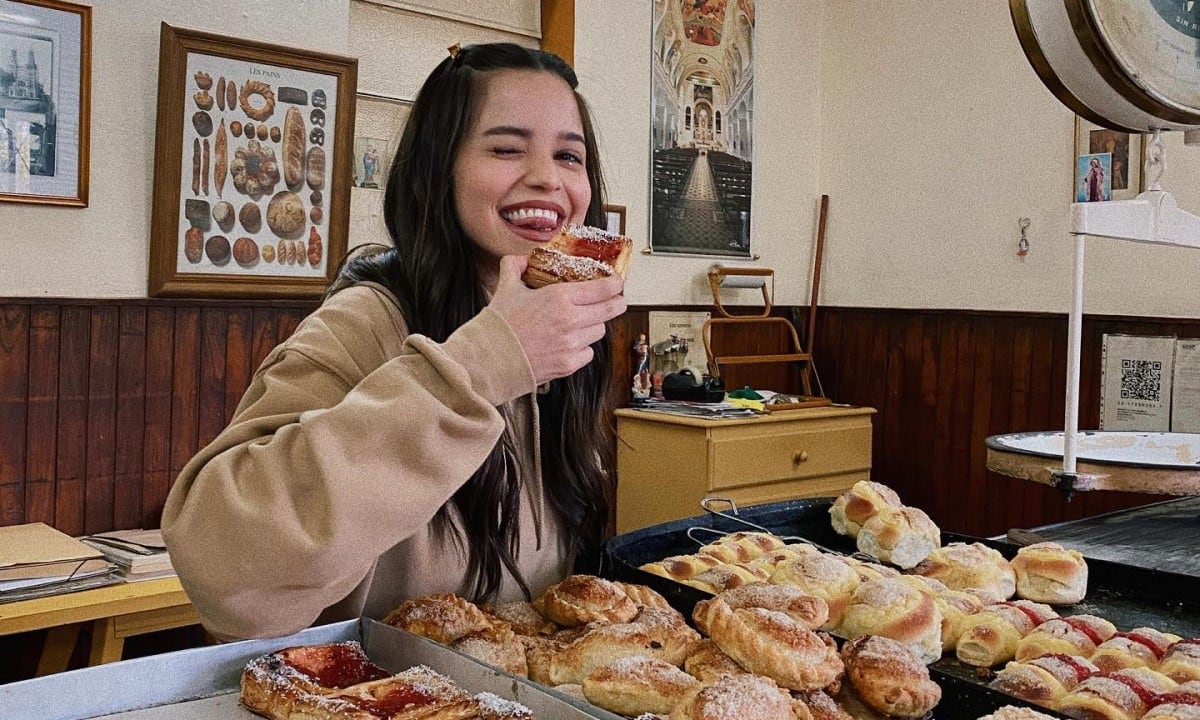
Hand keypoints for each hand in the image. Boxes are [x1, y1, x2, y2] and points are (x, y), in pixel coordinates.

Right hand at [488, 255, 626, 384]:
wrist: (489, 360)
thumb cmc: (498, 325)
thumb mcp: (506, 288)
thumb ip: (514, 266)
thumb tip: (523, 259)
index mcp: (559, 298)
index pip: (602, 289)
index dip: (615, 285)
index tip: (617, 283)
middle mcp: (570, 321)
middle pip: (609, 311)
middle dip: (617, 303)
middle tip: (618, 300)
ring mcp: (571, 344)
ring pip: (599, 331)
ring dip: (594, 325)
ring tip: (584, 322)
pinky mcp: (568, 364)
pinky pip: (588, 353)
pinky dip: (583, 347)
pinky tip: (570, 343)